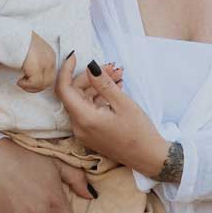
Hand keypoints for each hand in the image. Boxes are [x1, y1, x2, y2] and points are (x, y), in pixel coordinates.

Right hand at [19, 33, 56, 92]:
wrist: (8, 35)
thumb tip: (33, 74)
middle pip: (49, 81)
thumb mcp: (32, 50)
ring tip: (21, 83)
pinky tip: (19, 81)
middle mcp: (50, 58)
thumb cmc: (16, 41)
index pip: (51, 74)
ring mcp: (44, 63)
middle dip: (37, 87)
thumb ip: (36, 60)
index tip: (29, 81)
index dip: (40, 81)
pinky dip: (26, 85)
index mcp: (50, 53)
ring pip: (43, 84)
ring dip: (31, 87)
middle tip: (25, 85)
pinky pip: (35, 83)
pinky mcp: (36, 67)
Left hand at [55, 54, 167, 173]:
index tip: (75, 55)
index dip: (66, 69)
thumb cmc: (139, 132)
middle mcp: (78, 126)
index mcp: (84, 119)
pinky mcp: (90, 134)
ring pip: (83, 101)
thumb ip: (103, 84)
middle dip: (90, 77)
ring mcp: (83, 132)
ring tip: (117, 76)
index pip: (63, 89)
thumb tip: (90, 66)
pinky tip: (115, 89)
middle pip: (74, 94)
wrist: (148, 157)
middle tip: (111, 67)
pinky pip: (89, 110)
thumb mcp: (123, 103)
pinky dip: (99, 98)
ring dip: (97, 86)